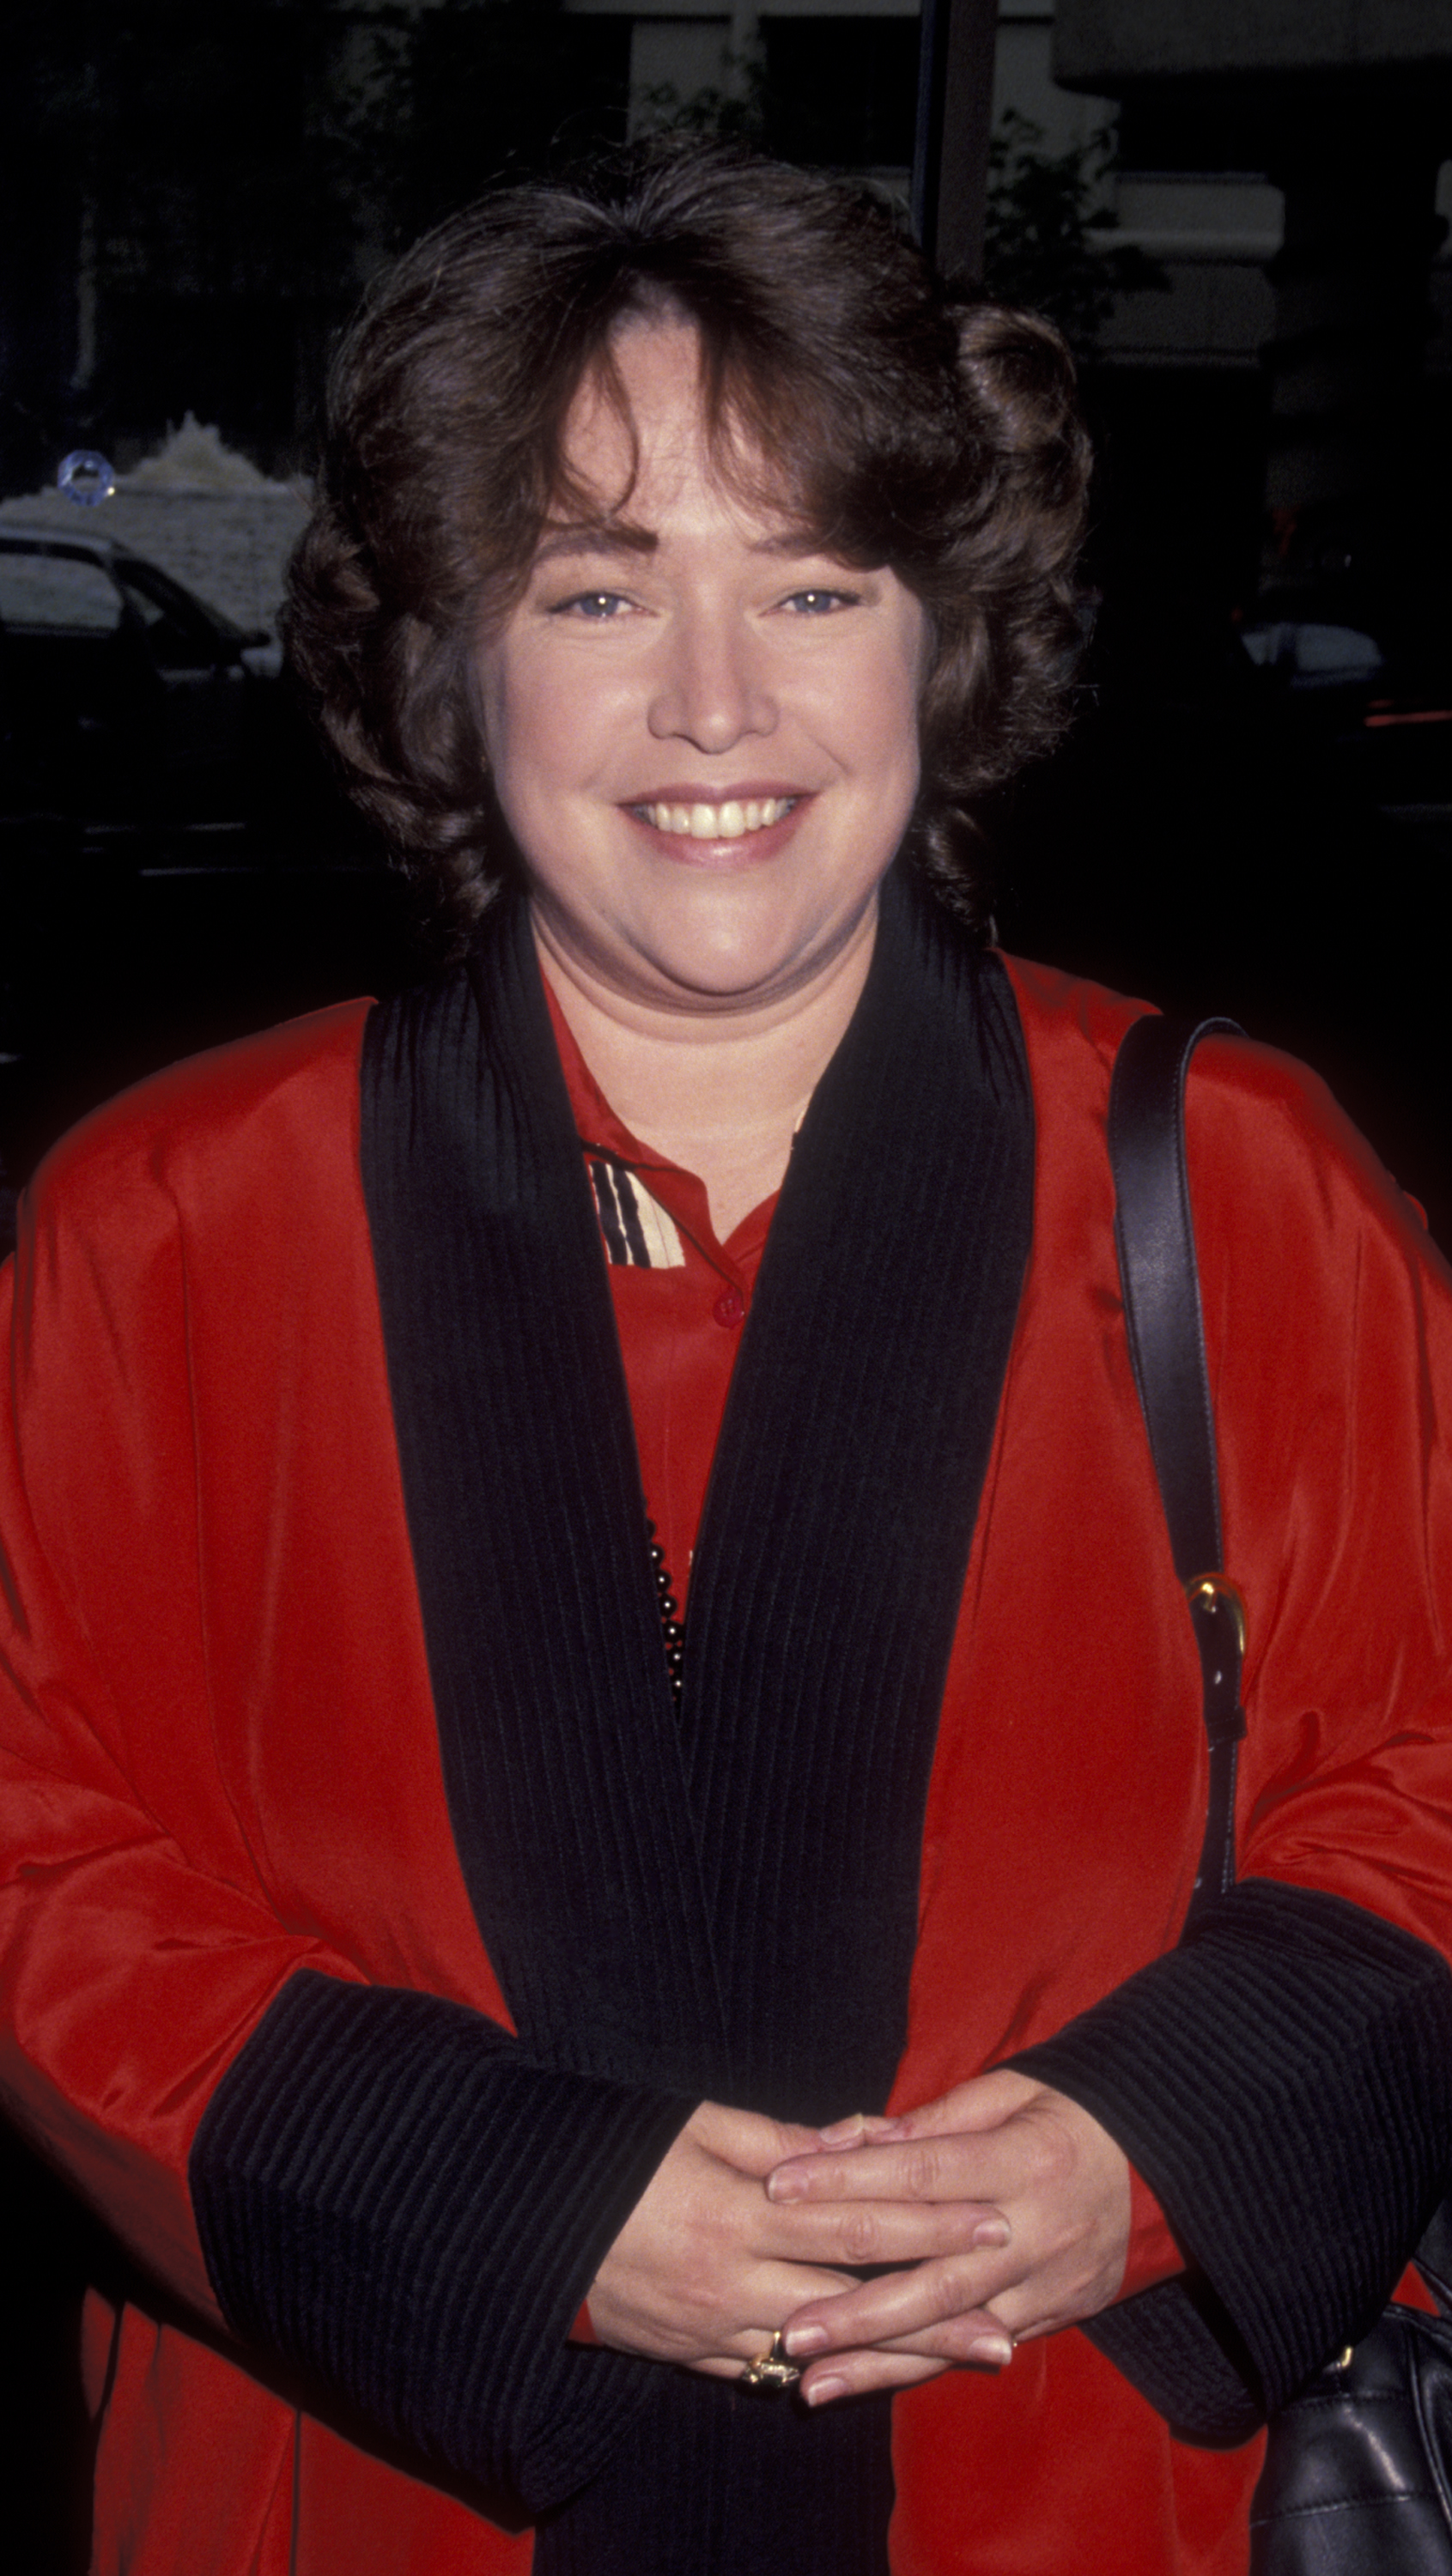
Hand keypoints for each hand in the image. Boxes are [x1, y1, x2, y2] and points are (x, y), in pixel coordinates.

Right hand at [587, 2097, 1014, 2379]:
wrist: (525, 2224)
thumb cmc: (619, 2155)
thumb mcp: (699, 2124)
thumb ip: (784, 2139)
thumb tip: (861, 2141)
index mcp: (742, 2211)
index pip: (858, 2222)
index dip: (930, 2225)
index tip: (992, 2224)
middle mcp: (736, 2279)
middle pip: (857, 2296)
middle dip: (938, 2305)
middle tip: (1007, 2314)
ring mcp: (715, 2328)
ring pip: (829, 2348)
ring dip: (902, 2353)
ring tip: (970, 2356)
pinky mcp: (693, 2356)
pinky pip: (774, 2371)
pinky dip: (832, 2371)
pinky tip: (879, 2373)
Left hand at [766, 2071, 1130, 2404]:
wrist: (1165, 2160)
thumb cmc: (1070, 2111)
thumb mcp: (1008, 2092)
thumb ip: (929, 2121)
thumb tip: (847, 2137)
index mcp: (1022, 2160)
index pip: (920, 2173)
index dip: (848, 2181)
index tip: (780, 2187)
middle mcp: (1035, 2232)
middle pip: (935, 2276)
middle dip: (858, 2307)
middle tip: (789, 2327)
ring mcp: (1047, 2283)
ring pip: (954, 2330)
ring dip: (881, 2359)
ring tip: (812, 2380)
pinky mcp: (1055, 2314)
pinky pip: (981, 2345)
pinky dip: (925, 2365)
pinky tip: (871, 2382)